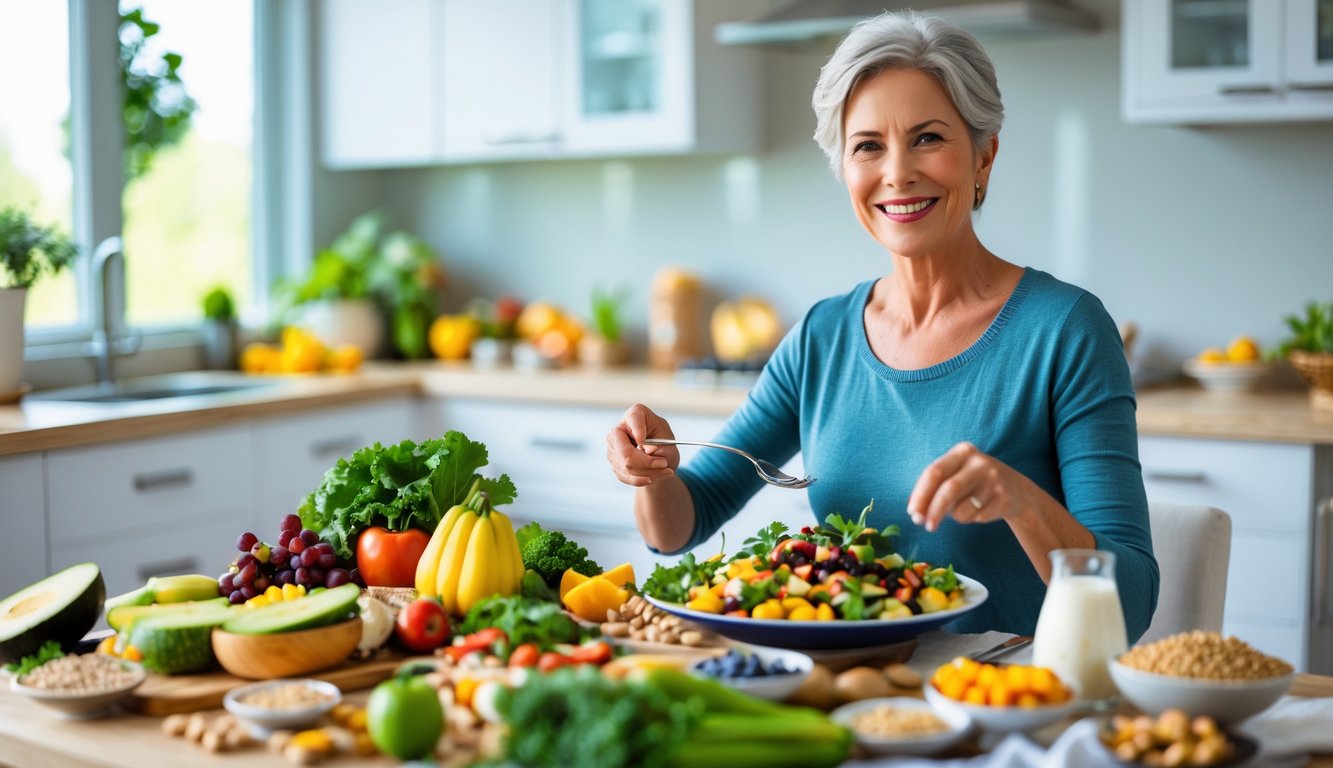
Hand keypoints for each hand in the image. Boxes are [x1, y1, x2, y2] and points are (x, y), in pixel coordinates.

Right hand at [606, 403, 677, 486]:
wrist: (659, 459)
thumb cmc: (664, 443)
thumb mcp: (668, 439)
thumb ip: (658, 443)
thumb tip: (643, 447)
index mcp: (634, 416)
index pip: (633, 418)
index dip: (638, 430)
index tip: (645, 442)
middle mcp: (618, 431)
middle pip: (626, 452)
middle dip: (647, 462)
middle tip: (664, 463)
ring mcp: (613, 449)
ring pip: (628, 468)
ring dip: (650, 473)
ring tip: (665, 470)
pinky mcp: (615, 465)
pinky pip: (629, 477)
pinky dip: (645, 479)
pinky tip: (655, 476)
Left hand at [907, 442, 1033, 531]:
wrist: (1017, 491)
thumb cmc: (974, 483)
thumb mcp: (956, 475)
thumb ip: (933, 488)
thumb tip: (913, 510)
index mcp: (962, 451)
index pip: (934, 472)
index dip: (920, 494)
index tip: (912, 513)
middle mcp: (979, 462)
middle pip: (948, 490)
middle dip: (933, 511)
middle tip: (924, 525)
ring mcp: (993, 480)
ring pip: (961, 509)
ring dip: (955, 516)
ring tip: (965, 508)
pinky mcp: (1002, 498)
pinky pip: (975, 517)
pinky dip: (970, 519)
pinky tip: (981, 509)